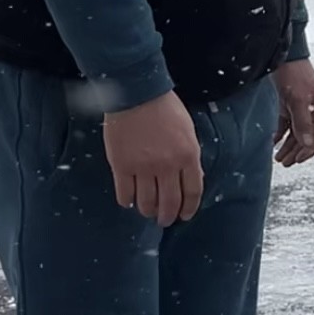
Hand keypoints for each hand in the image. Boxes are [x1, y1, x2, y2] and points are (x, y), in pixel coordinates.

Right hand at [105, 91, 203, 225]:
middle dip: (168, 216)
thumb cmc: (165, 109)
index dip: (189, 208)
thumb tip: (191, 179)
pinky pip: (124, 193)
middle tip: (164, 220)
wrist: (137, 94)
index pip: (192, 192)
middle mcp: (167, 166)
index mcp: (188, 156)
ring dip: (148, 211)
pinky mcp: (121, 166)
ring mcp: (143, 167)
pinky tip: (129, 202)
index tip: (185, 216)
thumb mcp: (188, 131)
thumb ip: (189, 156)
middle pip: (169, 202)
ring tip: (148, 212)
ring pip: (146, 202)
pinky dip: (127, 201)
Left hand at [272, 59, 313, 166]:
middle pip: (307, 136)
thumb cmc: (294, 74)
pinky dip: (280, 134)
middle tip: (285, 163)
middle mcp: (313, 109)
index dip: (310, 149)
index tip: (298, 160)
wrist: (282, 55)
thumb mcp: (298, 100)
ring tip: (278, 158)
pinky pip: (286, 124)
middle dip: (296, 151)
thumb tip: (307, 145)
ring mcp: (300, 107)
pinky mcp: (288, 104)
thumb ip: (303, 122)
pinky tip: (273, 143)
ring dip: (288, 146)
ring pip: (296, 132)